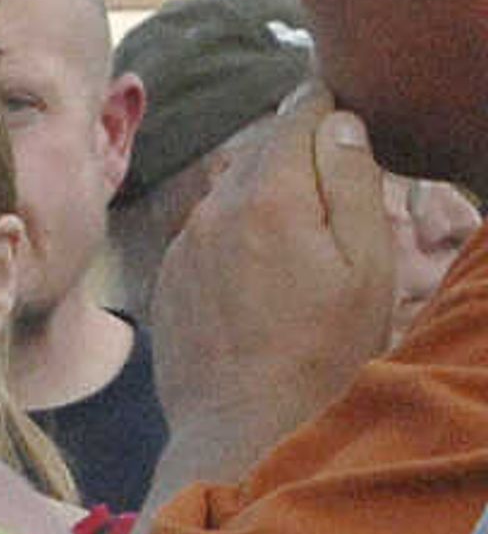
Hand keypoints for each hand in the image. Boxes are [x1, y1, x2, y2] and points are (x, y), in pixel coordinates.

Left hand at [148, 90, 397, 502]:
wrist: (242, 427)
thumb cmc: (321, 350)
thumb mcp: (366, 262)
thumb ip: (353, 180)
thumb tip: (337, 120)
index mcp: (270, 193)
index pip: (299, 112)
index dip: (330, 107)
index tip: (350, 116)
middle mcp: (214, 208)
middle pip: (263, 147)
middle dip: (300, 150)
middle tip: (337, 179)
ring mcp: (183, 244)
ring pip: (233, 191)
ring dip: (267, 196)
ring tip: (304, 237)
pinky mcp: (169, 278)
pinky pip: (208, 234)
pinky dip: (237, 235)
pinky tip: (263, 276)